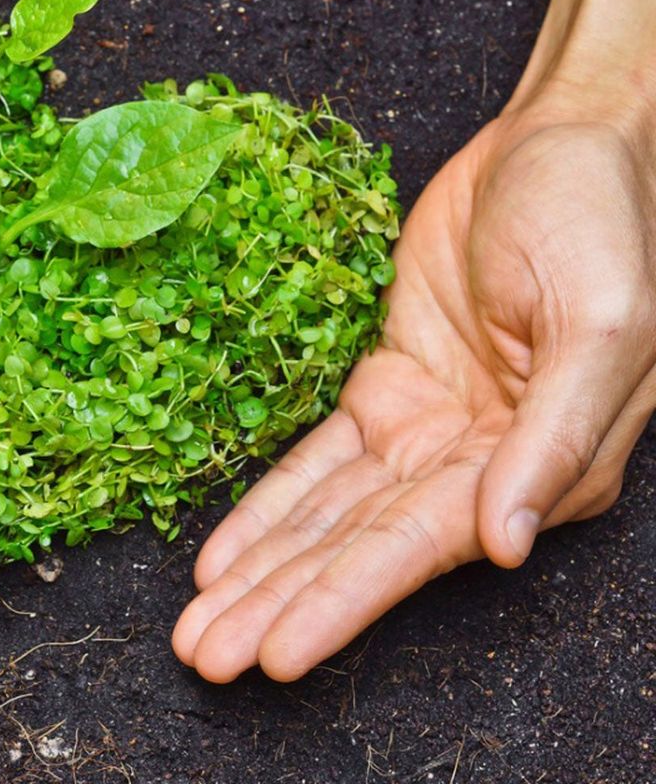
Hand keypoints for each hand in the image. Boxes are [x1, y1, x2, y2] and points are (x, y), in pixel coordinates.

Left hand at [172, 112, 655, 681]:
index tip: (277, 655)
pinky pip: (313, 459)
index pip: (419, 552)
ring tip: (198, 629)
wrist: (558, 142)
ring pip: (324, 517)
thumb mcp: (602, 325)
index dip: (342, 602)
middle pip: (355, 550)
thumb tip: (507, 543)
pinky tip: (220, 553)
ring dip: (259, 572)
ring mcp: (422, 429)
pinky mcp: (383, 387)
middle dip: (278, 605)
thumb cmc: (600, 222)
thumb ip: (555, 440)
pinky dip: (265, 505)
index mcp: (538, 468)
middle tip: (205, 657)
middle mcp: (473, 466)